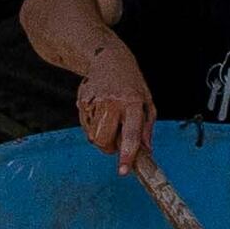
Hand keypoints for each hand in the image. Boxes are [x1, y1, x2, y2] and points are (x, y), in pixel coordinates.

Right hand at [75, 46, 156, 171]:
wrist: (107, 58)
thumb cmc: (130, 82)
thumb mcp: (146, 100)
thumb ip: (147, 127)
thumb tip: (146, 150)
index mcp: (132, 103)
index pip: (130, 134)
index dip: (127, 154)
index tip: (123, 170)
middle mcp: (112, 103)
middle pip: (104, 141)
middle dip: (109, 147)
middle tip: (116, 139)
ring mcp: (95, 102)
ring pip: (93, 136)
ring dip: (101, 137)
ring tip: (108, 120)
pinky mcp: (82, 102)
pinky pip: (85, 127)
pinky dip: (93, 126)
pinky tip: (100, 111)